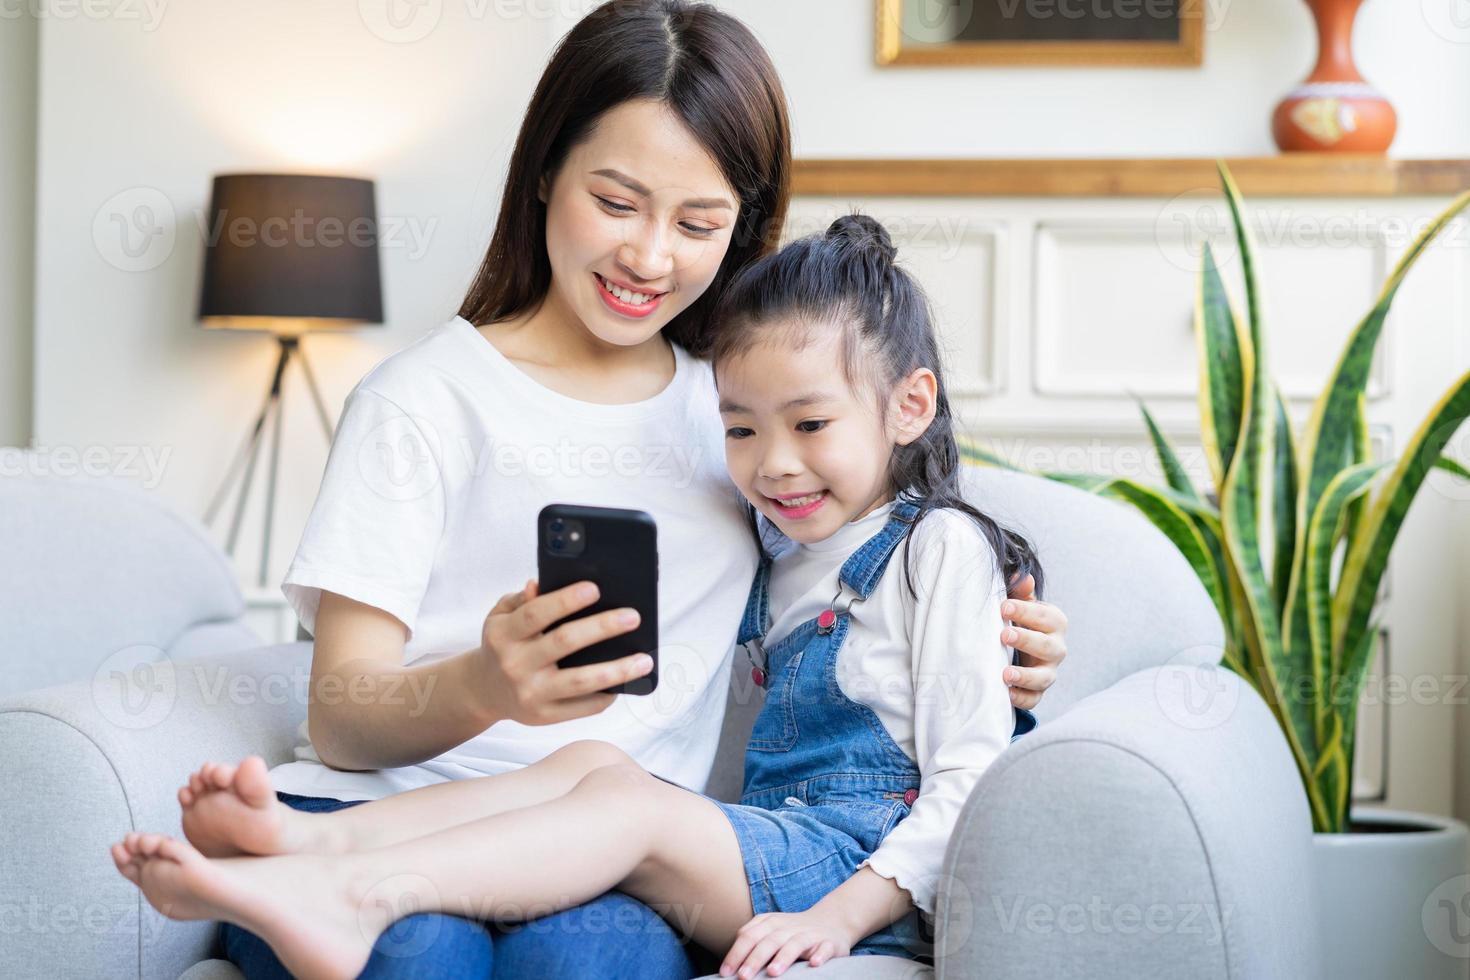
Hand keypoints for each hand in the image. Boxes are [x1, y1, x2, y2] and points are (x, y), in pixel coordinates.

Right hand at [473, 579, 651, 725]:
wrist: (484, 690)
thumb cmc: (503, 643)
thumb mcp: (501, 616)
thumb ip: (522, 600)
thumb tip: (540, 583)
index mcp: (504, 634)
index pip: (536, 614)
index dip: (565, 600)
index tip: (595, 589)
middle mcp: (515, 664)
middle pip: (564, 642)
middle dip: (602, 628)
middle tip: (633, 617)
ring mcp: (530, 693)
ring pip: (580, 681)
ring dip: (617, 670)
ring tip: (645, 660)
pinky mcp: (543, 716)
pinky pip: (582, 707)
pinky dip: (606, 696)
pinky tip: (627, 683)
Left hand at [719, 909, 854, 977]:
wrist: (831, 921)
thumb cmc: (792, 932)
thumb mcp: (770, 930)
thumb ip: (751, 940)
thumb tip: (728, 963)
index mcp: (771, 923)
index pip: (750, 936)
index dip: (737, 953)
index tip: (726, 972)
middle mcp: (789, 927)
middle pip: (770, 940)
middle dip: (755, 958)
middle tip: (744, 976)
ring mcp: (810, 934)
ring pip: (796, 943)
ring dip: (784, 957)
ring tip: (773, 972)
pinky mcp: (829, 943)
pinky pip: (825, 948)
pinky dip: (820, 955)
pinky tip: (814, 964)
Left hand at [1002, 572, 1066, 710]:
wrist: (1022, 649)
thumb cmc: (1021, 621)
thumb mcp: (1021, 604)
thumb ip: (1021, 592)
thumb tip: (1021, 577)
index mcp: (1054, 623)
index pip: (1046, 617)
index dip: (1026, 611)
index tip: (1003, 607)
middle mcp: (1056, 648)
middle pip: (1048, 647)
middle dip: (1027, 640)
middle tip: (1004, 634)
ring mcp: (1048, 672)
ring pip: (1045, 678)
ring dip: (1025, 676)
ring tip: (1005, 674)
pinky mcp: (1037, 691)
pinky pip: (1034, 699)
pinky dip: (1021, 698)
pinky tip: (1006, 694)